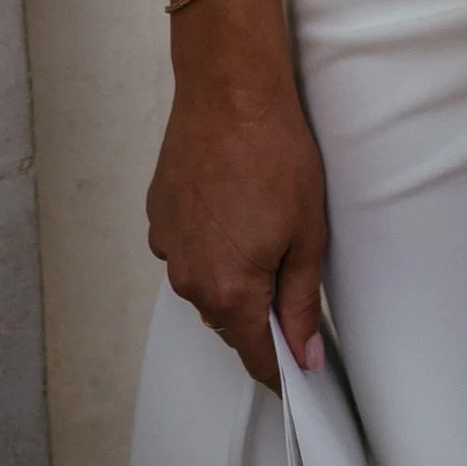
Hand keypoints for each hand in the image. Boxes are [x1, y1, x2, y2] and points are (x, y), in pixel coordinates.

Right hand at [145, 0, 328, 388]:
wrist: (229, 92)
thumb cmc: (274, 154)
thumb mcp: (307, 236)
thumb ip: (302, 303)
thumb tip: (304, 354)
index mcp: (229, 291)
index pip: (255, 355)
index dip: (280, 369)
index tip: (298, 373)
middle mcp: (189, 278)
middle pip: (229, 320)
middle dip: (260, 310)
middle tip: (292, 268)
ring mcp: (168, 246)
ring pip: (206, 283)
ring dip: (233, 273)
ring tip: (263, 224)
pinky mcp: (158, 216)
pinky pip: (188, 248)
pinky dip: (211, 241)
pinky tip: (234, 205)